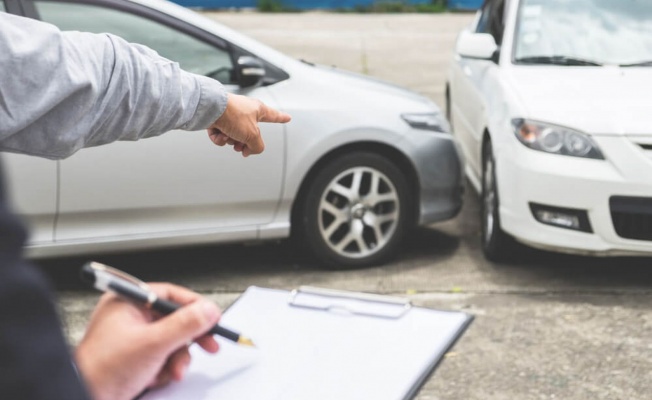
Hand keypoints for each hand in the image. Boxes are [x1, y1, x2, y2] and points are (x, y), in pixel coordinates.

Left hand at [75, 283, 221, 399]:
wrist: (83, 399)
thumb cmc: (103, 369)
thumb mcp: (154, 343)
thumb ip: (185, 324)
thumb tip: (209, 310)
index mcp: (127, 302)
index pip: (170, 295)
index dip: (195, 306)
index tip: (213, 318)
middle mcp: (129, 316)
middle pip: (174, 319)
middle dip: (189, 339)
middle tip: (209, 344)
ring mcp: (132, 338)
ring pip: (171, 341)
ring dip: (177, 358)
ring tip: (174, 370)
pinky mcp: (134, 358)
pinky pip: (162, 356)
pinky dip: (165, 368)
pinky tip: (157, 377)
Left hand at [208, 93, 290, 156]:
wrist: (210, 108)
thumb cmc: (232, 114)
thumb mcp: (252, 135)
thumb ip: (257, 146)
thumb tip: (249, 150)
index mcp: (257, 110)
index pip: (273, 116)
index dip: (281, 118)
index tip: (287, 118)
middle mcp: (244, 111)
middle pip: (249, 134)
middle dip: (244, 142)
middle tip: (241, 146)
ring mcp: (230, 115)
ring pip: (234, 136)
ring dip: (231, 140)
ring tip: (227, 136)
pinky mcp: (217, 119)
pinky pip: (221, 135)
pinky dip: (219, 137)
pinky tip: (218, 134)